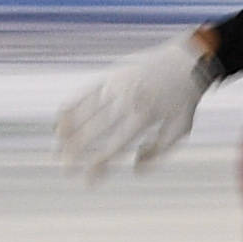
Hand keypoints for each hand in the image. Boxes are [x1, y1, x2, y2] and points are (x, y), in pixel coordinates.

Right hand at [55, 29, 214, 181]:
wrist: (187, 60)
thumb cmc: (185, 99)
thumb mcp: (181, 128)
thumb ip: (158, 151)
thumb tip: (135, 170)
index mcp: (145, 117)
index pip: (115, 146)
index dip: (99, 165)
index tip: (88, 181)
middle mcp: (126, 101)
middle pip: (95, 131)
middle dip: (76, 152)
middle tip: (64, 170)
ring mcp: (115, 86)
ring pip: (83, 112)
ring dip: (67, 133)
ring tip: (56, 152)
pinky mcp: (110, 75)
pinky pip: (84, 93)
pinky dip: (69, 108)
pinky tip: (58, 123)